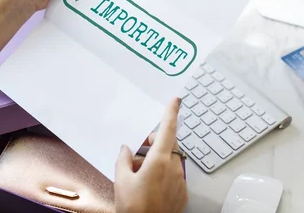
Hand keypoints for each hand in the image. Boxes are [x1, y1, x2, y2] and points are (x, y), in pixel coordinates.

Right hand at [115, 98, 187, 212]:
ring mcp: (180, 181)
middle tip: (140, 149)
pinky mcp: (183, 193)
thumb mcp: (121, 181)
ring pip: (171, 161)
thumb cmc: (133, 208)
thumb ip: (123, 160)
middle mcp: (174, 168)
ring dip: (158, 161)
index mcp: (160, 161)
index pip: (168, 129)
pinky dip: (163, 175)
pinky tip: (149, 186)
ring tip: (140, 174)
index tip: (175, 100)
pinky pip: (174, 176)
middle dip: (156, 143)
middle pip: (169, 145)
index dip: (171, 113)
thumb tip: (126, 149)